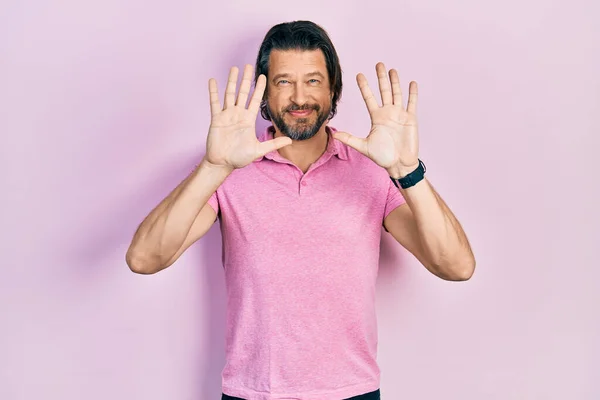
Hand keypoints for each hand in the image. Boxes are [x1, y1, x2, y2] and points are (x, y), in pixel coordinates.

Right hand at [204, 64, 291, 169]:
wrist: (222, 163)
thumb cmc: (239, 157)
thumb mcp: (259, 150)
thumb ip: (274, 144)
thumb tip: (291, 141)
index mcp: (248, 119)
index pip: (256, 100)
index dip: (259, 88)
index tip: (263, 76)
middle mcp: (238, 114)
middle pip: (243, 92)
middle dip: (246, 79)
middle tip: (249, 65)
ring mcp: (227, 115)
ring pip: (229, 94)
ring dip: (231, 81)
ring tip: (234, 68)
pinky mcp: (216, 119)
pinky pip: (214, 103)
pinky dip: (213, 91)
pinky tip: (213, 80)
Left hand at [332, 62, 419, 177]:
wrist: (399, 164)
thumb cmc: (383, 157)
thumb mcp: (364, 146)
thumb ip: (350, 139)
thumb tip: (334, 135)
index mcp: (376, 117)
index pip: (369, 98)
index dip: (364, 86)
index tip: (359, 75)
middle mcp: (387, 113)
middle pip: (383, 91)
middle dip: (380, 78)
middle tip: (378, 64)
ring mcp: (399, 114)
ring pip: (397, 93)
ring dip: (395, 81)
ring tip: (392, 69)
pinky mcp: (411, 118)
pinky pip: (412, 103)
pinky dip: (412, 93)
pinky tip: (411, 83)